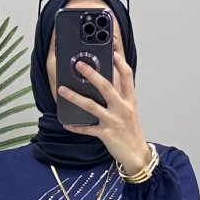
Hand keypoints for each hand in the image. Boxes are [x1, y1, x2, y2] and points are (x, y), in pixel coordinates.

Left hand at [56, 19, 150, 174]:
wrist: (137, 155)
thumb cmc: (131, 130)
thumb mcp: (130, 108)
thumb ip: (119, 93)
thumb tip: (104, 77)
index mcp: (130, 99)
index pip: (126, 74)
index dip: (119, 58)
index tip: (112, 44)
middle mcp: (123, 108)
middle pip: (107, 86)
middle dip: (92, 74)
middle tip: (79, 64)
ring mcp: (114, 121)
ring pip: (92, 106)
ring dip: (75, 97)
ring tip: (62, 89)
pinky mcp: (106, 134)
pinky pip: (87, 128)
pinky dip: (76, 126)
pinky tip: (66, 122)